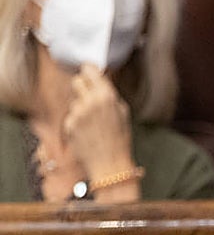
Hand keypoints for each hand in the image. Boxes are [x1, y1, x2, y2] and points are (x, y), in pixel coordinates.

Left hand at [63, 65, 136, 182]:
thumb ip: (110, 94)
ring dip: (80, 107)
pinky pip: (71, 115)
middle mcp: (91, 101)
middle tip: (89, 97)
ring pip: (73, 100)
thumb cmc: (120, 139)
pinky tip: (86, 131)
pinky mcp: (70, 123)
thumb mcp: (123, 113)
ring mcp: (78, 112)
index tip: (89, 72)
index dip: (89, 71)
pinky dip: (77, 121)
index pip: (89, 70)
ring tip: (92, 122)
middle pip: (77, 81)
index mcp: (107, 96)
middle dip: (82, 87)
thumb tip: (100, 80)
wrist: (110, 163)